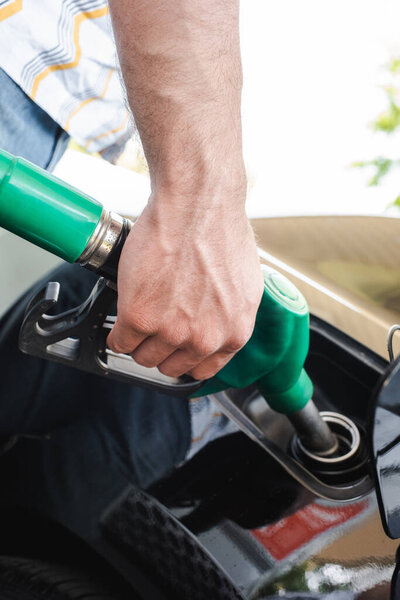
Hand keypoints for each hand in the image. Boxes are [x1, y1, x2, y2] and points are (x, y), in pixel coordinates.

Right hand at [107, 188, 263, 379]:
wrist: (198, 203)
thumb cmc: (221, 231)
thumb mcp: (243, 284)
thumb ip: (229, 315)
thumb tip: (214, 323)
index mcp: (233, 333)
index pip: (202, 369)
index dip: (184, 358)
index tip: (174, 350)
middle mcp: (205, 339)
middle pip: (170, 367)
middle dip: (159, 350)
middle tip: (153, 329)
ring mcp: (171, 330)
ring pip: (143, 357)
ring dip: (137, 343)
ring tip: (137, 321)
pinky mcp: (139, 317)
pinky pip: (119, 342)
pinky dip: (116, 335)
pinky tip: (121, 318)